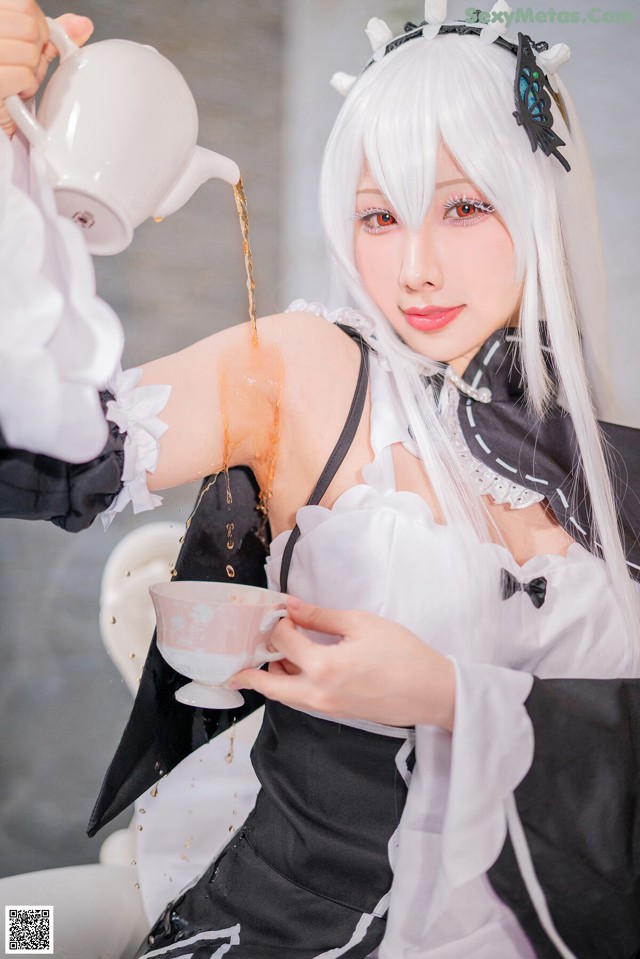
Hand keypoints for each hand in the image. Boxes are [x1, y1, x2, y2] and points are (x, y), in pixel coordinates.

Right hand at [0, 2, 93, 137]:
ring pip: (30, 52)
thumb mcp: (30, 53)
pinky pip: (24, 75)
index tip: (32, 45)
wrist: (0, 117)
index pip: (26, 5)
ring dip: (31, 73)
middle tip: (23, 67)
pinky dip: (26, 88)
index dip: (38, 28)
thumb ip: (51, 36)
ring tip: (18, 81)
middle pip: (30, 28)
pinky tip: (15, 92)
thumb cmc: (9, 82)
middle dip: (36, 52)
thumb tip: (83, 24)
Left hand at [229, 597, 455, 730]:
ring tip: (274, 653)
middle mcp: (318, 694)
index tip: (279, 612)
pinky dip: (291, 685)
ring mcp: (325, 709)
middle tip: (239, 655)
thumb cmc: (402, 654)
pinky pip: (301, 701)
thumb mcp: (361, 624)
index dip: (277, 623)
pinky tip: (298, 666)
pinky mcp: (335, 714)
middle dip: (249, 669)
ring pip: (284, 696)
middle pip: (268, 685)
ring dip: (273, 676)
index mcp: (324, 668)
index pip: (283, 643)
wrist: (431, 691)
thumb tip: (290, 606)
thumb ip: (321, 616)